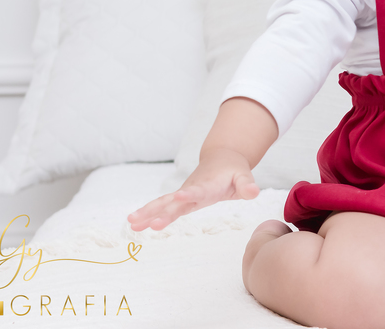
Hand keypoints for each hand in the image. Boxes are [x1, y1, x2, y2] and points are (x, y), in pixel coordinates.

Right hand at [126, 148, 259, 231]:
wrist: (222, 159)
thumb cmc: (234, 171)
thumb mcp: (244, 176)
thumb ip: (247, 185)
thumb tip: (254, 192)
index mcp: (208, 185)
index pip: (198, 191)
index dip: (189, 195)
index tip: (179, 197)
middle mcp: (192, 190)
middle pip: (174, 201)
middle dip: (161, 212)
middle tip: (147, 223)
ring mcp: (183, 194)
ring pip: (163, 204)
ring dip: (147, 213)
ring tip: (131, 223)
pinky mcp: (179, 199)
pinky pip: (162, 207)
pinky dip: (148, 214)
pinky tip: (135, 225)